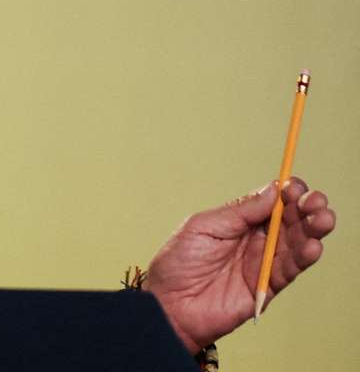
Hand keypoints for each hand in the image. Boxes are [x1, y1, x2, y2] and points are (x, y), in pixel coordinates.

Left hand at [142, 177, 335, 352]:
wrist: (168, 304)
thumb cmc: (178, 263)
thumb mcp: (203, 227)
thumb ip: (239, 212)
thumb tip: (272, 191)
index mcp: (239, 221)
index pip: (271, 202)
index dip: (286, 193)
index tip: (293, 187)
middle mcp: (256, 240)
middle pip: (290, 220)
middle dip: (306, 208)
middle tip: (315, 201)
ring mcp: (263, 263)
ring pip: (296, 243)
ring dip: (313, 230)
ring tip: (323, 219)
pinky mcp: (267, 286)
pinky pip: (290, 270)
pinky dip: (303, 257)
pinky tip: (313, 246)